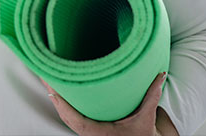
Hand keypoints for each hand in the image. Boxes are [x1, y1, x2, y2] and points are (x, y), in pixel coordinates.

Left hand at [43, 72, 167, 135]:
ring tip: (48, 78)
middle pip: (64, 114)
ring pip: (65, 115)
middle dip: (54, 95)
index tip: (52, 89)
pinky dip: (63, 104)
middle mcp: (90, 134)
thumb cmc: (142, 135)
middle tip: (45, 75)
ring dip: (57, 97)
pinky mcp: (87, 128)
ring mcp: (87, 132)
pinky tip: (57, 91)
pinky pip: (70, 116)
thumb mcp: (146, 118)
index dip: (61, 104)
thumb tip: (160, 75)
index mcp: (99, 133)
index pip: (74, 119)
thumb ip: (151, 96)